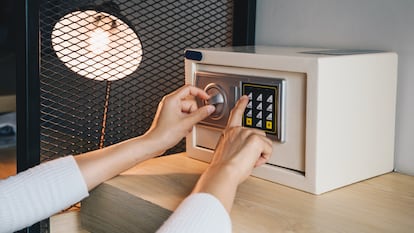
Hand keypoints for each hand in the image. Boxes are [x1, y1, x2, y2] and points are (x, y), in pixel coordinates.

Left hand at [145, 85, 214, 152]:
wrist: (155, 144)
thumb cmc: (164, 134)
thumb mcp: (187, 123)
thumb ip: (201, 114)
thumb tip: (210, 108)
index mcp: (172, 99)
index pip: (189, 89)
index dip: (200, 93)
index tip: (207, 98)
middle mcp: (170, 102)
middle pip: (189, 102)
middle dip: (193, 113)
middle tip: (190, 122)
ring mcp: (169, 110)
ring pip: (187, 110)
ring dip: (190, 119)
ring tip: (184, 128)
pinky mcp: (170, 117)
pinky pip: (183, 116)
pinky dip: (185, 122)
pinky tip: (182, 130)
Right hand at [192, 95, 272, 211]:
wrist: (224, 172)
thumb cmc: (222, 168)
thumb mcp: (225, 153)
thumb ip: (234, 147)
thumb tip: (242, 153)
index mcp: (229, 133)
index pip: (236, 115)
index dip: (241, 105)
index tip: (245, 98)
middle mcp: (238, 130)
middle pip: (258, 134)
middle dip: (257, 147)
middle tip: (247, 159)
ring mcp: (247, 133)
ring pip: (265, 142)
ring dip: (261, 153)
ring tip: (248, 161)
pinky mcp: (256, 139)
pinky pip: (268, 149)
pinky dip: (264, 158)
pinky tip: (254, 161)